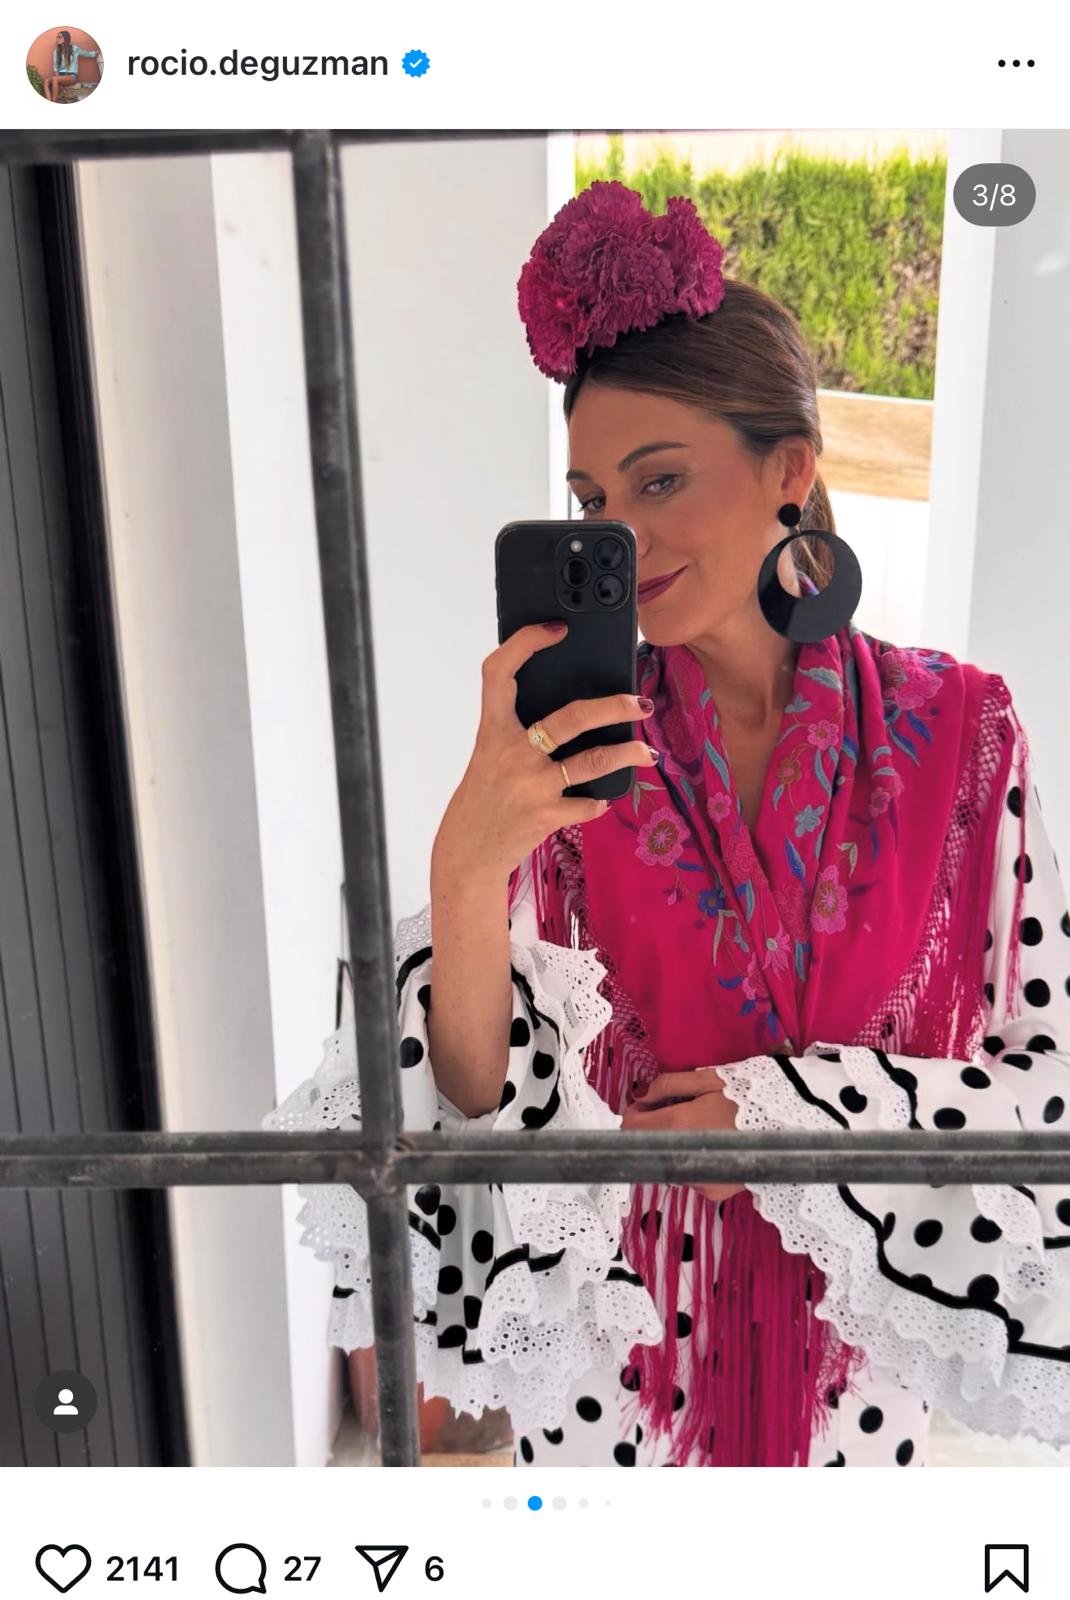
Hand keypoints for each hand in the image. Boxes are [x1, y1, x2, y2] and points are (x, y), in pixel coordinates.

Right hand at [432, 621, 657, 887]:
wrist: (468, 852)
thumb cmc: (484, 797)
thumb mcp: (490, 756)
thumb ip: (518, 731)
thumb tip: (574, 711)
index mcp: (492, 730)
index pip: (499, 672)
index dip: (526, 643)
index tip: (556, 629)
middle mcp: (512, 753)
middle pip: (569, 717)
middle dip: (611, 707)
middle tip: (638, 702)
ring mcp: (531, 785)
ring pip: (592, 761)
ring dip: (625, 753)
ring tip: (645, 751)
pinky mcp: (546, 815)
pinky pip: (588, 803)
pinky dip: (598, 801)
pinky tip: (602, 798)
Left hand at [620, 1068, 745, 1204]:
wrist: (789, 1123)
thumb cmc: (747, 1096)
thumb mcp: (706, 1079)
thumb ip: (667, 1085)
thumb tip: (640, 1096)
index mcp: (679, 1124)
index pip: (631, 1127)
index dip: (635, 1113)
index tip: (649, 1104)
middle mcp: (684, 1158)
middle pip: (648, 1146)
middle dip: (655, 1129)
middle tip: (678, 1110)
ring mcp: (698, 1179)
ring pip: (668, 1162)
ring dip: (675, 1145)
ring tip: (702, 1128)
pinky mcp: (712, 1192)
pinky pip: (690, 1175)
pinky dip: (694, 1161)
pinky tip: (715, 1146)